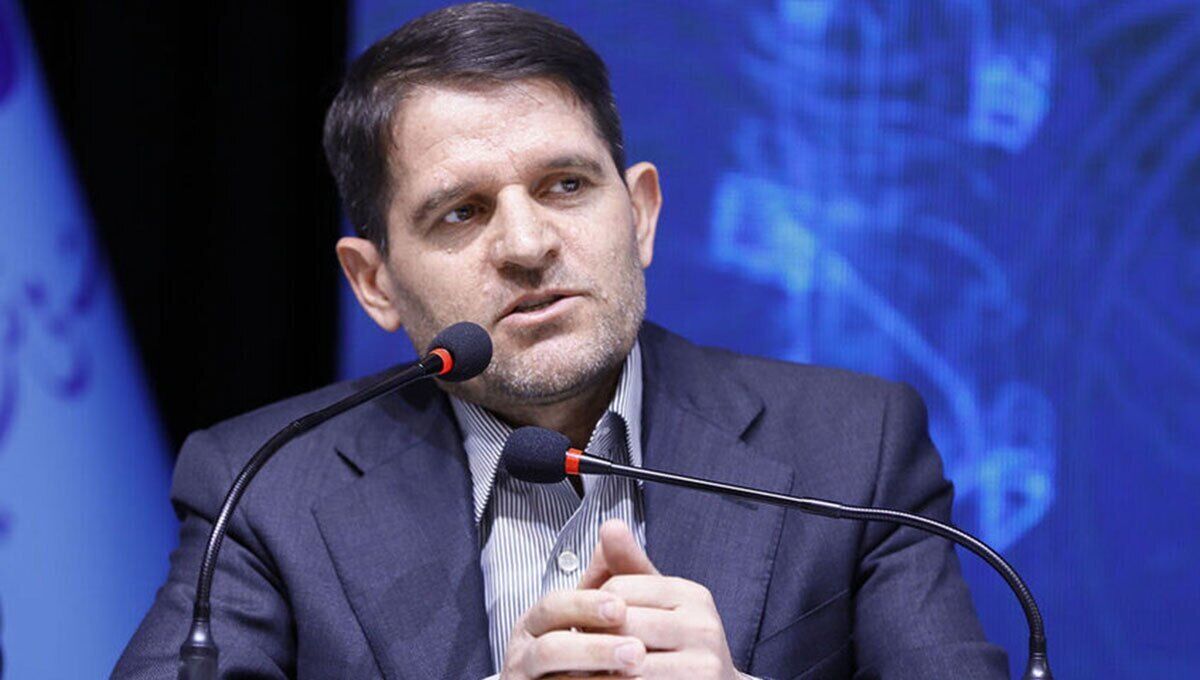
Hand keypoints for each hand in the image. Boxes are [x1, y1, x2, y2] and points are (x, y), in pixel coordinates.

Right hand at [498, 587, 646, 678]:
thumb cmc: (585, 650)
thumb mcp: (596, 611)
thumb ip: (607, 575)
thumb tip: (613, 527)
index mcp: (538, 623)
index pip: (554, 607)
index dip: (585, 605)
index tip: (621, 607)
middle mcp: (526, 655)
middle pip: (550, 649)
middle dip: (594, 648)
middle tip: (637, 650)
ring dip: (596, 677)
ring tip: (635, 673)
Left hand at [578, 520, 740, 678]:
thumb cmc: (675, 642)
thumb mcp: (654, 600)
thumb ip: (628, 565)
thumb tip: (610, 526)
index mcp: (691, 595)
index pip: (618, 588)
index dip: (593, 606)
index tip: (588, 622)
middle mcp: (702, 627)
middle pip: (621, 625)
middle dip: (593, 639)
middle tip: (581, 649)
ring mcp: (702, 665)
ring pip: (627, 664)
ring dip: (599, 668)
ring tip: (588, 669)